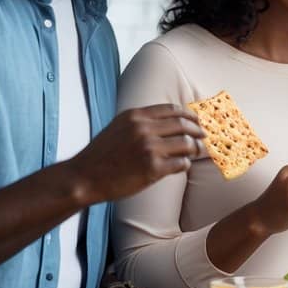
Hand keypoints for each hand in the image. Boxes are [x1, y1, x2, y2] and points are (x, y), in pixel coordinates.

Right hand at [68, 105, 202, 202]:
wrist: (84, 177)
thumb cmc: (101, 155)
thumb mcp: (119, 127)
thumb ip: (142, 122)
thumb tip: (170, 122)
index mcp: (136, 116)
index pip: (172, 110)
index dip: (189, 115)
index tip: (197, 120)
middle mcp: (144, 129)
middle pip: (184, 125)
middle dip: (198, 131)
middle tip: (204, 136)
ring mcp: (150, 148)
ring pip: (187, 144)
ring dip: (195, 149)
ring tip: (195, 153)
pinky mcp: (154, 168)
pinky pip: (182, 163)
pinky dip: (185, 164)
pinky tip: (180, 166)